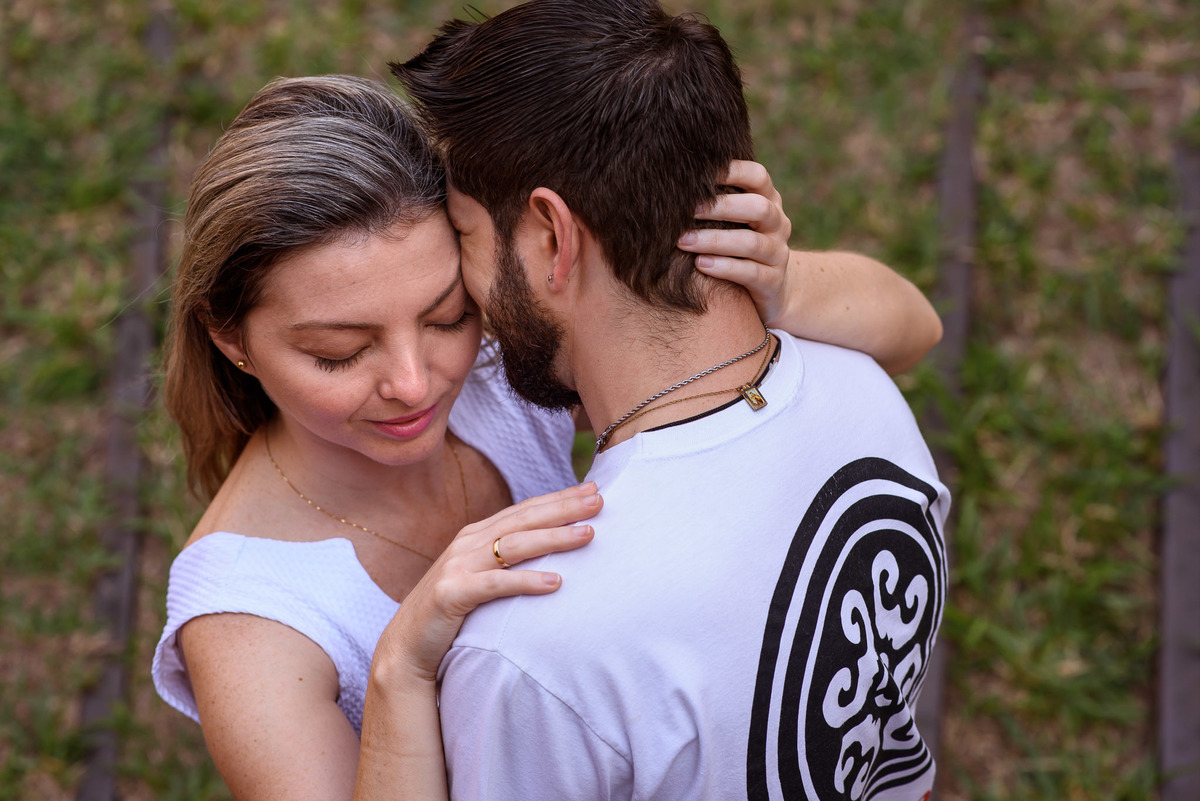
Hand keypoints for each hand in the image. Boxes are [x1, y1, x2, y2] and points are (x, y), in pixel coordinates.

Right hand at [373, 483, 601, 683]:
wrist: (406, 646)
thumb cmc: (452, 613)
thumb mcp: (481, 577)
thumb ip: (506, 560)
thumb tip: (551, 548)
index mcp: (477, 535)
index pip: (525, 510)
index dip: (559, 498)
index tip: (593, 488)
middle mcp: (468, 543)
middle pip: (524, 520)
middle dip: (564, 508)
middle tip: (600, 499)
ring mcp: (458, 566)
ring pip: (514, 546)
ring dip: (554, 538)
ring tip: (588, 535)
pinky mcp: (451, 594)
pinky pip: (496, 585)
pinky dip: (527, 581)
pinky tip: (556, 582)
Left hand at [676, 159, 792, 326]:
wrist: (770, 290)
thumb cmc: (737, 246)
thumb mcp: (733, 220)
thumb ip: (714, 201)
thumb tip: (671, 178)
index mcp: (768, 200)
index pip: (757, 176)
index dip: (732, 170)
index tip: (698, 173)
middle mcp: (777, 224)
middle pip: (757, 207)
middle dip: (721, 207)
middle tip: (686, 210)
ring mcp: (778, 253)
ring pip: (752, 243)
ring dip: (715, 240)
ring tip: (684, 241)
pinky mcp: (773, 282)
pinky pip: (751, 273)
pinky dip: (725, 268)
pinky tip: (700, 264)